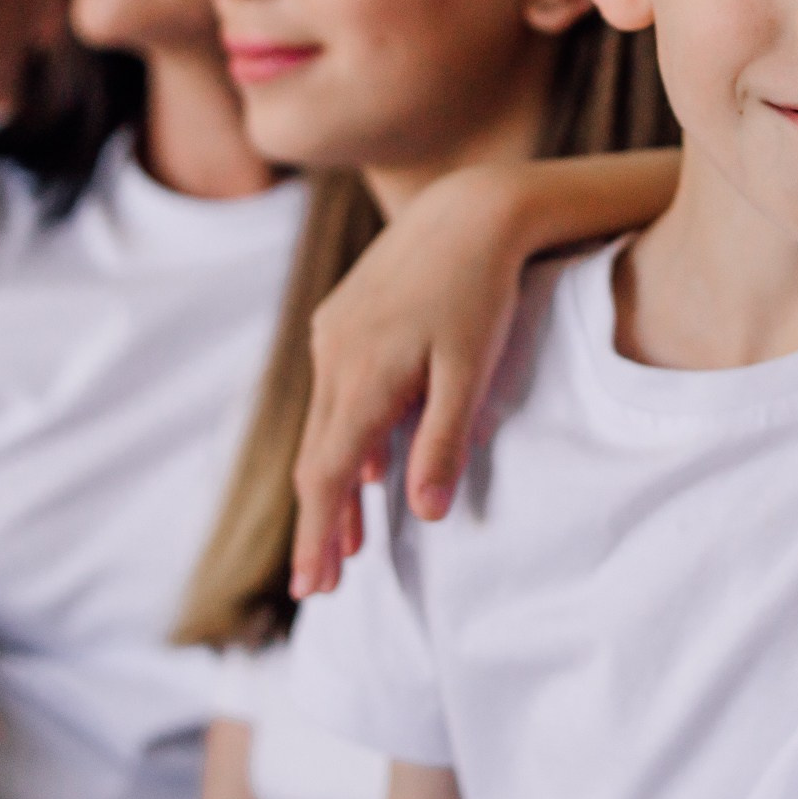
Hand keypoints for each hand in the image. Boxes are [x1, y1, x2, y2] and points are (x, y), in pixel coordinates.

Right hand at [290, 168, 526, 598]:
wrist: (469, 210)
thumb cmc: (482, 293)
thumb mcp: (472, 371)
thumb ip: (442, 442)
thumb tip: (422, 514)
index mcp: (363, 379)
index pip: (328, 476)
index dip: (319, 536)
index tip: (314, 588)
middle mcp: (334, 357)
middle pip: (318, 458)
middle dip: (320, 523)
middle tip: (322, 585)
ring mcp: (333, 335)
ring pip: (324, 425)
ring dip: (336, 483)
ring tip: (348, 539)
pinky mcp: (342, 318)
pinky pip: (334, 391)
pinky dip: (345, 436)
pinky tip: (369, 465)